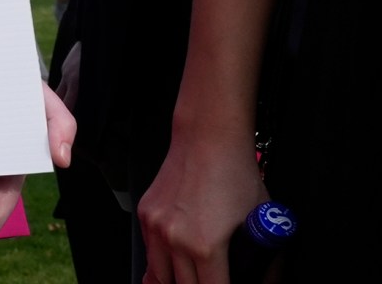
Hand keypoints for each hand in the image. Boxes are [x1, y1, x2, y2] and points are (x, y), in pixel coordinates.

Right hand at [138, 118, 262, 283]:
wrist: (207, 139)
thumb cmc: (235, 175)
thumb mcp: (260, 222)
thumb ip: (264, 262)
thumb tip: (266, 282)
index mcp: (205, 245)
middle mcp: (174, 239)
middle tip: (212, 279)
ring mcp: (155, 227)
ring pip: (157, 277)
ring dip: (174, 283)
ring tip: (189, 280)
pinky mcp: (144, 214)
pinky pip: (148, 253)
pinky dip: (159, 266)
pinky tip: (171, 270)